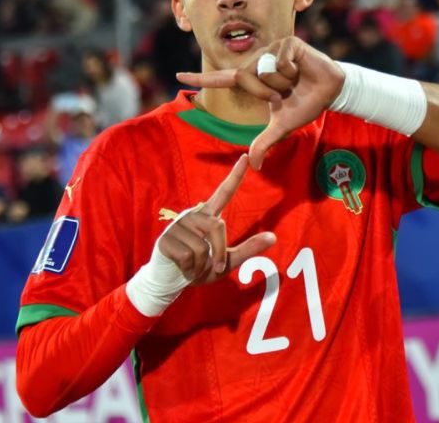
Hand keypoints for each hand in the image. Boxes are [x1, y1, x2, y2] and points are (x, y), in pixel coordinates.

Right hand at [157, 155, 275, 283]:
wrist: (172, 280)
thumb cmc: (201, 268)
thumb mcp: (228, 261)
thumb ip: (248, 249)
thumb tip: (274, 237)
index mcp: (209, 217)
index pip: (224, 193)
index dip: (235, 176)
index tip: (246, 157)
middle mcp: (193, 216)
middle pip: (217, 227)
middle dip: (219, 252)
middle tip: (212, 267)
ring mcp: (178, 226)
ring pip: (202, 246)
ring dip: (201, 264)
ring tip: (192, 265)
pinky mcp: (165, 239)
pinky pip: (187, 255)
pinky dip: (189, 268)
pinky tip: (182, 267)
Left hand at [177, 37, 344, 169]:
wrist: (330, 92)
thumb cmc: (304, 105)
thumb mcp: (281, 126)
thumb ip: (264, 142)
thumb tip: (254, 166)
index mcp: (252, 79)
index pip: (221, 79)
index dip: (200, 79)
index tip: (178, 76)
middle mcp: (257, 62)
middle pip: (246, 78)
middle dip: (267, 92)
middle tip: (286, 92)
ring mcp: (271, 49)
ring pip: (263, 69)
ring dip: (282, 82)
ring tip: (295, 80)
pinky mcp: (287, 43)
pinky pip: (280, 60)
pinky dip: (292, 71)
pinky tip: (302, 69)